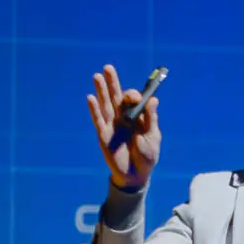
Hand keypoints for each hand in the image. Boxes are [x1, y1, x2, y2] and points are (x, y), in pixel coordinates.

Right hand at [84, 63, 160, 189]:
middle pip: (116, 97)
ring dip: (101, 91)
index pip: (133, 99)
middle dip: (112, 82)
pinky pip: (98, 120)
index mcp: (137, 116)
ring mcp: (112, 125)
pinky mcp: (104, 135)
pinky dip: (94, 110)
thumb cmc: (147, 156)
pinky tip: (90, 98)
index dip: (133, 95)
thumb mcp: (153, 136)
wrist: (137, 176)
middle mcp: (123, 117)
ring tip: (97, 76)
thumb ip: (151, 118)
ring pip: (106, 104)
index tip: (136, 97)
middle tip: (108, 67)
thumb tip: (153, 99)